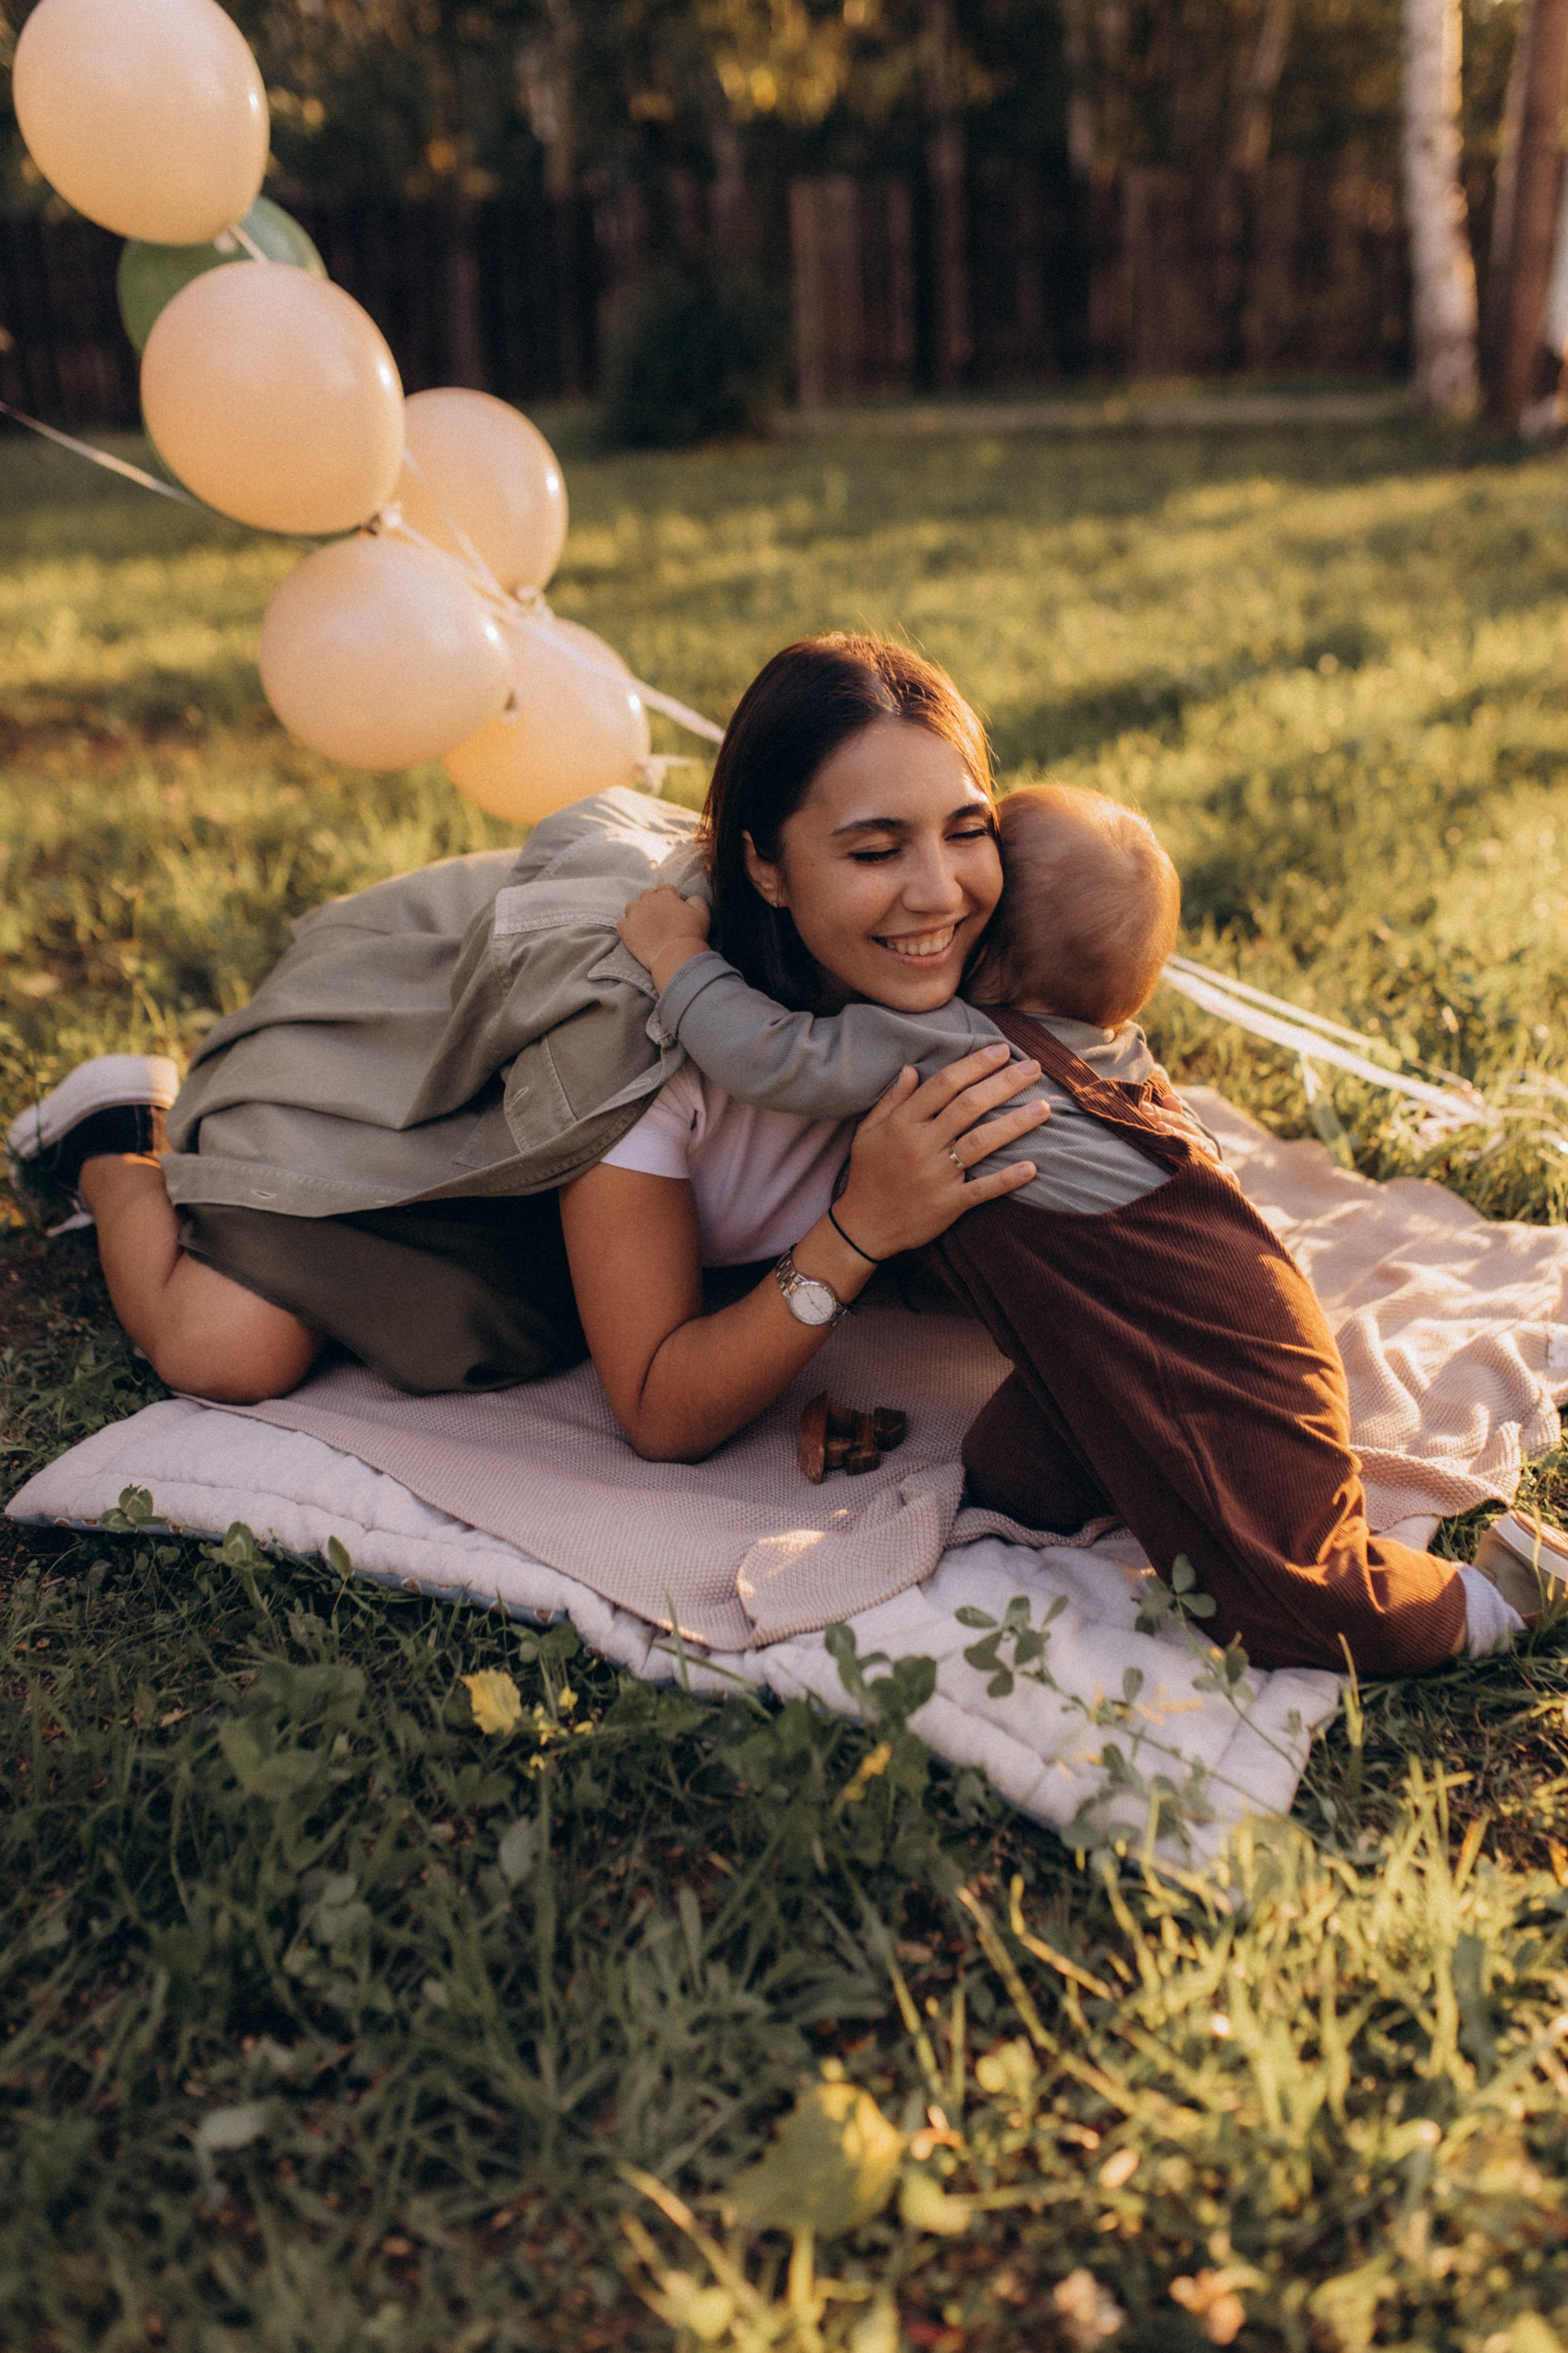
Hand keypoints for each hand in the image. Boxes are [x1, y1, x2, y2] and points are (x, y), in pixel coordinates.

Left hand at [617, 886, 710, 992]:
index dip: (671, 898)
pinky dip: (627, 925)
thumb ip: (695, 900)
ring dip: (638, 912)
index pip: (666, 889)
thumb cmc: (691, 934)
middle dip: (654, 902)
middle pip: (647, 895)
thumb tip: (689, 899)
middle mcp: (647, 900)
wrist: (675, 955)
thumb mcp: (702, 913)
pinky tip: (635, 933)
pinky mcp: (626, 930)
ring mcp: (634, 915)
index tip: (675, 909)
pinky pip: (622, 922)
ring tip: (646, 924)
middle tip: (661, 917)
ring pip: (632, 906)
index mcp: (665, 894)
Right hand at [827, 1043, 1047, 1260]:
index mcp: (902, 1124)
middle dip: (1004, 1084)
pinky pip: (982, 1190)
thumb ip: (892, 1100)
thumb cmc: (868, 1174)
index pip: (944, 1085)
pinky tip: (1032, 1167)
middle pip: (968, 1107)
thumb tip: (912, 1068)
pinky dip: (1007, 1179)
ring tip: (1043, 1107)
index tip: (1001, 1050)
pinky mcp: (947, 1205)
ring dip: (1014, 1124)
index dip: (975, 1065)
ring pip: (980, 1143)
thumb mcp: (869, 1132)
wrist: (862, 1227)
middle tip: (1033, 1068)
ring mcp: (935, 1176)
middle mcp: (920, 1146)